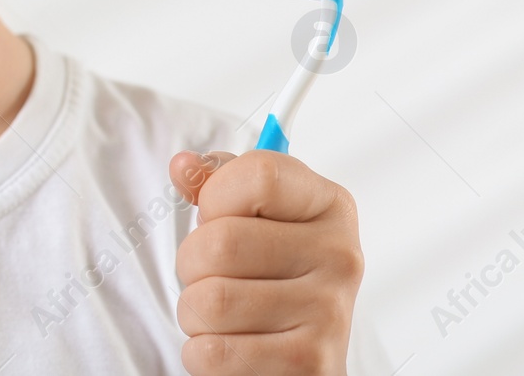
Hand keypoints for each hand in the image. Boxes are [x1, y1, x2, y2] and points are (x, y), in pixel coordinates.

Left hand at [169, 149, 363, 374]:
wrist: (300, 355)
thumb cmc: (271, 272)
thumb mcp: (254, 214)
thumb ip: (216, 180)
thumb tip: (183, 167)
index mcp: (330, 207)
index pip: (259, 175)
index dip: (216, 196)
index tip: (218, 216)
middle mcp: (340, 257)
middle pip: (220, 242)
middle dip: (192, 262)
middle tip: (210, 274)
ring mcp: (329, 314)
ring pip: (209, 301)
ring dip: (194, 311)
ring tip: (222, 313)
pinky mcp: (309, 365)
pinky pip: (213, 353)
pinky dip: (201, 354)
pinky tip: (230, 346)